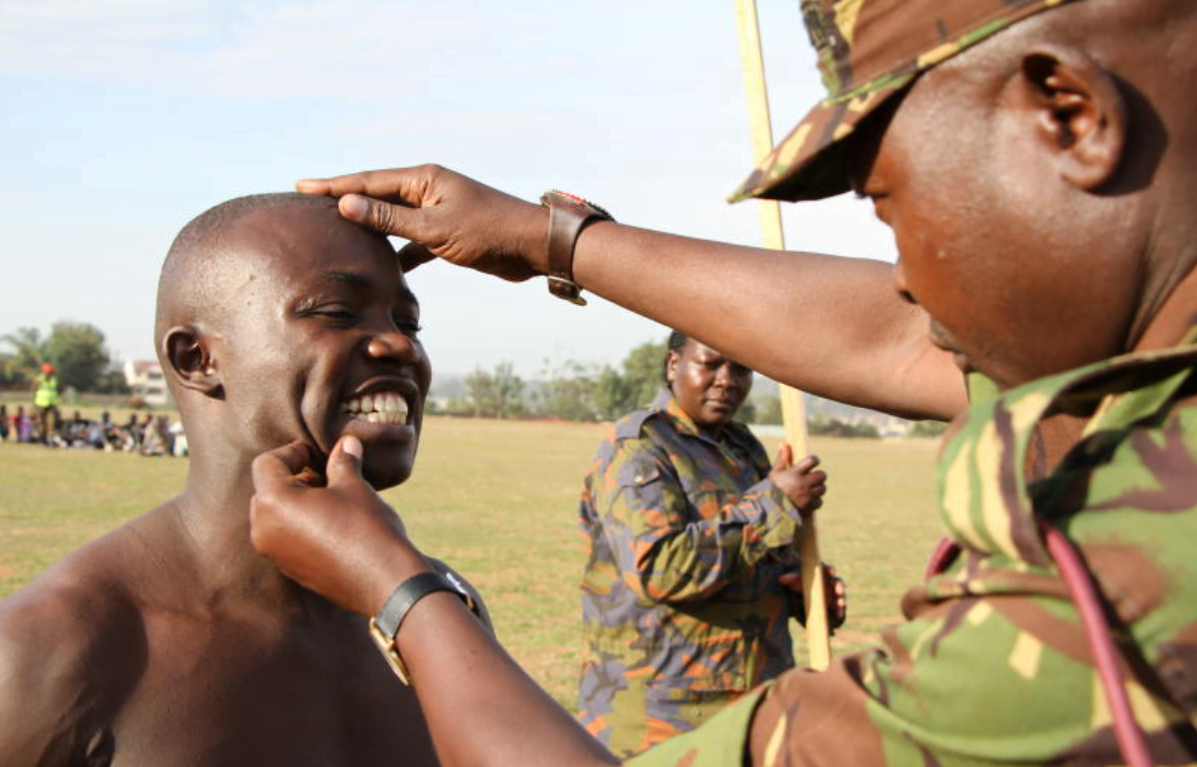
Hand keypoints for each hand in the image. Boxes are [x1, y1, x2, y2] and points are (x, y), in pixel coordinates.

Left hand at [249, 436, 429, 616]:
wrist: (384, 581)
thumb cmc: (367, 528)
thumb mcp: (354, 486)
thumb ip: (342, 462)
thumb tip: (346, 443)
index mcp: (273, 501)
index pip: (266, 463)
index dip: (292, 452)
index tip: (318, 454)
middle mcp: (263, 529)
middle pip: (266, 489)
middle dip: (293, 477)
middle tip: (325, 475)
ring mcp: (274, 553)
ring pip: (273, 515)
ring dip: (296, 502)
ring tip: (330, 499)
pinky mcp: (289, 570)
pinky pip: (283, 538)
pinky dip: (299, 525)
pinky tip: (331, 523)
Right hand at [296, 165, 549, 280]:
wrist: (533, 247)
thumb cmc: (489, 232)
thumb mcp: (435, 228)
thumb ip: (390, 219)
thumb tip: (346, 205)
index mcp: (423, 180)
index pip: (367, 182)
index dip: (333, 186)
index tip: (301, 186)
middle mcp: (427, 190)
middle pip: (376, 196)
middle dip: (344, 201)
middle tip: (308, 204)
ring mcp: (437, 211)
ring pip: (393, 220)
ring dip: (368, 228)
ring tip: (335, 234)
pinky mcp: (447, 234)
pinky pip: (412, 241)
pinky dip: (396, 252)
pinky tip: (379, 266)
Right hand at [768, 444, 826, 512]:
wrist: (768, 510)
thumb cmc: (770, 489)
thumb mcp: (775, 472)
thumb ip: (782, 458)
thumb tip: (785, 443)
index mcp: (794, 473)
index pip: (812, 460)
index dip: (814, 460)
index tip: (812, 462)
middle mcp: (803, 484)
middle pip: (822, 475)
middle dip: (818, 475)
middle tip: (812, 476)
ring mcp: (807, 496)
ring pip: (823, 488)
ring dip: (818, 487)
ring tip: (809, 488)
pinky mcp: (809, 507)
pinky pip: (819, 501)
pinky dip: (815, 501)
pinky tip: (808, 499)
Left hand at [779, 564, 847, 630]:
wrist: (800, 590)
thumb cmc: (799, 580)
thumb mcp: (794, 578)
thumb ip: (789, 578)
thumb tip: (781, 579)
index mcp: (821, 572)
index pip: (826, 569)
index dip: (830, 569)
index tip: (832, 571)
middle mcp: (829, 581)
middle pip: (837, 581)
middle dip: (839, 586)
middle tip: (839, 591)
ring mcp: (832, 591)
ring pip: (839, 594)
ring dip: (841, 599)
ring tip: (841, 604)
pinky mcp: (833, 601)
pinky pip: (838, 605)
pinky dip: (839, 610)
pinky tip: (839, 615)